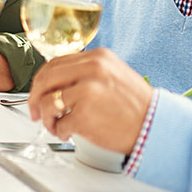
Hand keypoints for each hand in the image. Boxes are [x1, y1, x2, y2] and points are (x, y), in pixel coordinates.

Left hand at [28, 48, 151, 153]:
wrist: (156, 127)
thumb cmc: (136, 107)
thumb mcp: (113, 75)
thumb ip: (87, 73)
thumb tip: (58, 82)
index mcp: (97, 58)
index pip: (55, 64)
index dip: (41, 80)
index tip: (38, 92)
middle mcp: (91, 70)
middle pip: (45, 79)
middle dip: (35, 97)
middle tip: (35, 111)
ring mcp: (87, 92)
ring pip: (47, 101)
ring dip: (46, 117)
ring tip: (54, 126)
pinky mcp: (85, 115)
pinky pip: (59, 123)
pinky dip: (59, 131)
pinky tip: (68, 133)